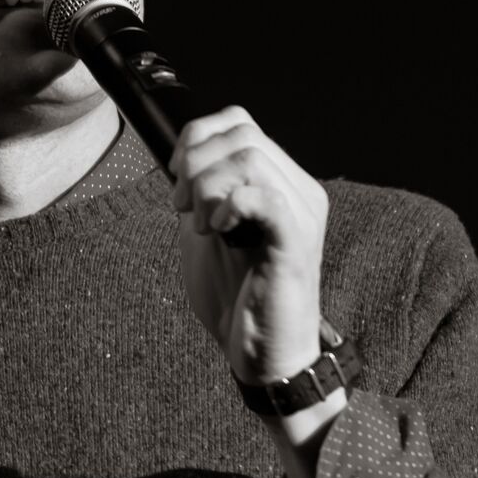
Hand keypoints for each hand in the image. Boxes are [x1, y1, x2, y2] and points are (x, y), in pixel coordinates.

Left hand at [169, 106, 328, 386]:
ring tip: (201, 227)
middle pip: (242, 134)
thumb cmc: (237, 296)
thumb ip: (202, 192)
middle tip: (183, 208)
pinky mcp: (296, 242)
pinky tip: (218, 231)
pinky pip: (264, 196)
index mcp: (280, 182)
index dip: (198, 137)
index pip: (239, 122)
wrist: (263, 355)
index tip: (176, 175)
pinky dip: (229, 205)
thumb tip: (178, 157)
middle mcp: (299, 190)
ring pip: (250, 158)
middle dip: (196, 164)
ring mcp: (301, 214)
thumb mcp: (210, 230)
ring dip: (208, 187)